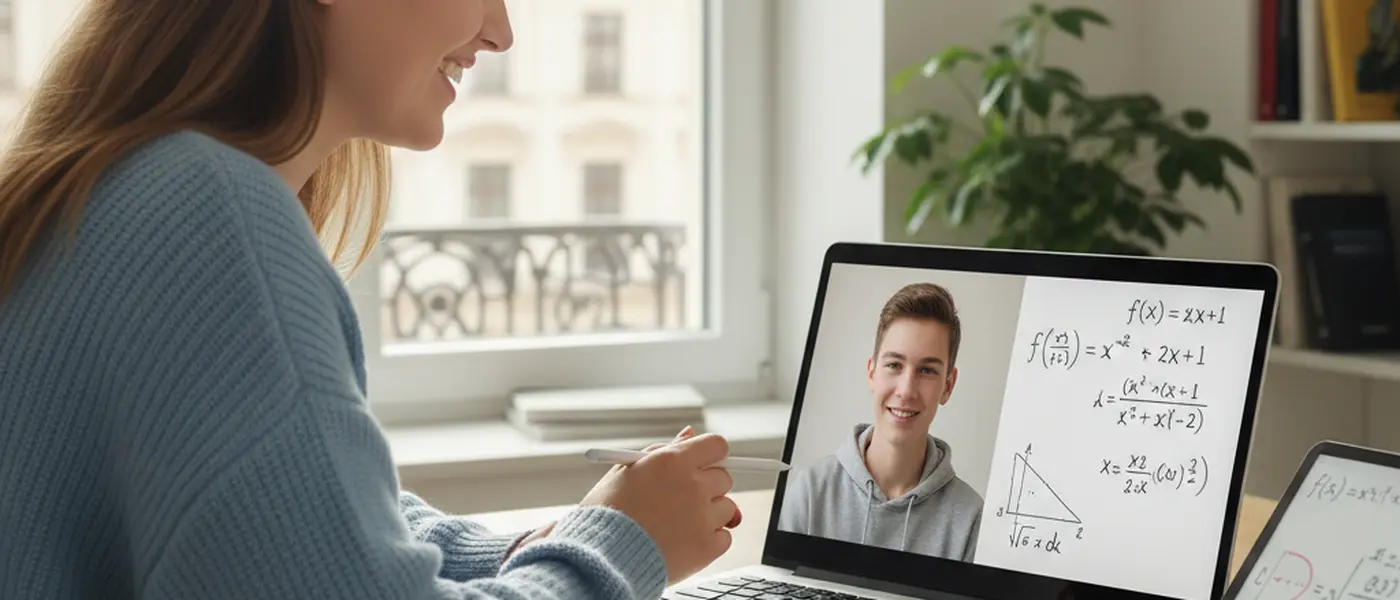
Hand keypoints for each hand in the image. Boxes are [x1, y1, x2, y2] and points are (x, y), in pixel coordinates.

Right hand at [579, 427, 740, 584]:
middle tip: (681, 500)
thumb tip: (689, 434)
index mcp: (673, 460)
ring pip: (727, 509)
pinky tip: (682, 543)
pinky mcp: (708, 547)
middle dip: (708, 486)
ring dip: (710, 515)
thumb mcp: (628, 470)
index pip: (716, 446)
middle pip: (724, 478)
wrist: (600, 558)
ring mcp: (703, 517)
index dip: (711, 455)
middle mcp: (693, 485)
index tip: (705, 465)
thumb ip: (663, 450)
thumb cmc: (607, 512)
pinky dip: (709, 541)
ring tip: (676, 526)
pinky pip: (724, 537)